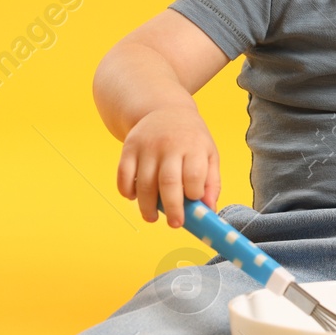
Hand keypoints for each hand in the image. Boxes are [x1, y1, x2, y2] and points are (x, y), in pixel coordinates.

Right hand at [116, 105, 220, 227]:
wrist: (164, 110)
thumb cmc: (190, 139)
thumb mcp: (209, 154)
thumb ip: (212, 182)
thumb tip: (209, 209)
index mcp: (193, 147)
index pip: (193, 175)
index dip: (194, 193)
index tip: (194, 203)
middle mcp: (169, 146)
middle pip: (168, 182)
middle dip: (172, 208)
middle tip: (175, 224)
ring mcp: (147, 146)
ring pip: (143, 183)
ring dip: (146, 206)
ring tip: (152, 218)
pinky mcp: (129, 148)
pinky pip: (123, 175)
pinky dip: (126, 191)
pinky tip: (134, 198)